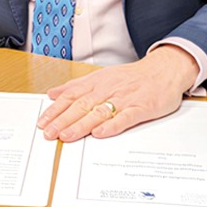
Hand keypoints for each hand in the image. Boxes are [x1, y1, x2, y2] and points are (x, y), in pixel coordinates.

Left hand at [37, 45, 198, 141]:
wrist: (164, 70)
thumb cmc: (132, 76)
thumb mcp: (101, 76)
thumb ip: (76, 86)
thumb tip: (53, 93)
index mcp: (96, 82)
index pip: (71, 96)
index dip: (55, 109)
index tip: (42, 121)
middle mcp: (107, 89)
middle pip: (81, 105)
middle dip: (63, 120)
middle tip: (49, 133)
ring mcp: (124, 99)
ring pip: (99, 112)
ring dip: (81, 125)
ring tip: (67, 136)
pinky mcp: (142, 108)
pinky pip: (125, 117)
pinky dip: (112, 125)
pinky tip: (100, 133)